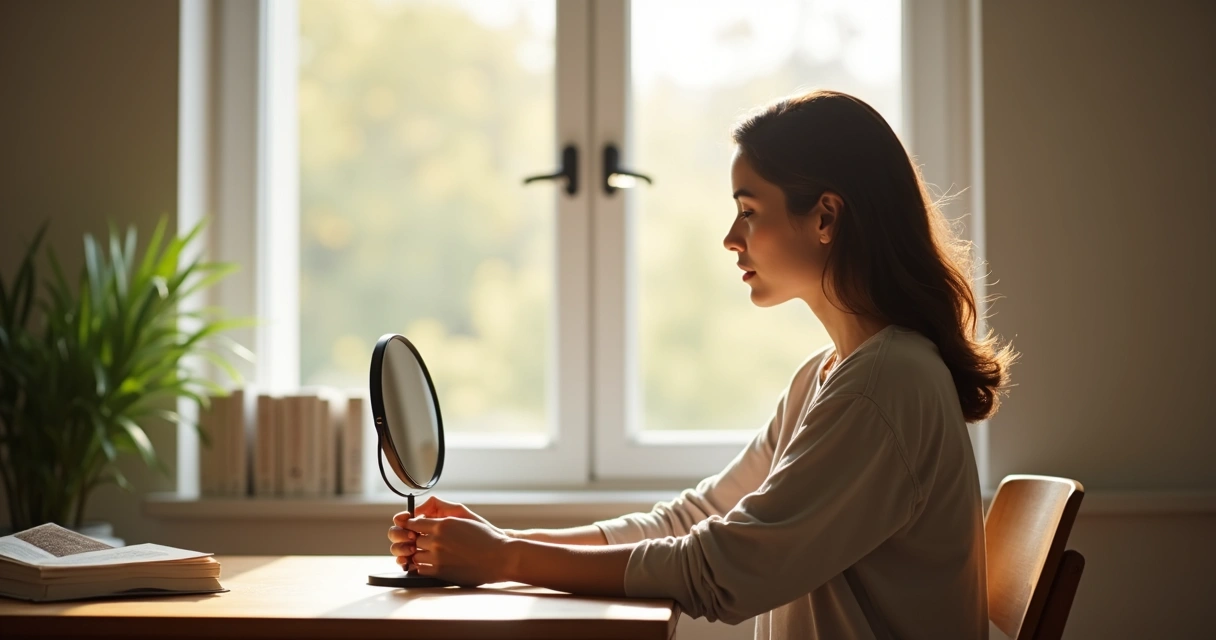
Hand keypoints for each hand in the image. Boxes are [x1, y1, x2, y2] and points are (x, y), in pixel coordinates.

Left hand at [398, 516, 513, 585]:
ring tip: (432, 554)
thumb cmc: (486, 537)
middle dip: (418, 540)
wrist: (500, 557)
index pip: (414, 523)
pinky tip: (434, 564)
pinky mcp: (440, 572)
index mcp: (443, 524)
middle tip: (427, 542)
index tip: (416, 528)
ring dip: (421, 554)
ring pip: (415, 555)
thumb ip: (446, 514)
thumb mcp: (465, 518)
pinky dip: (424, 566)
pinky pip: (421, 569)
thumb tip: (431, 513)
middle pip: (413, 539)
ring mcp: (437, 557)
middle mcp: (437, 540)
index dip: (414, 526)